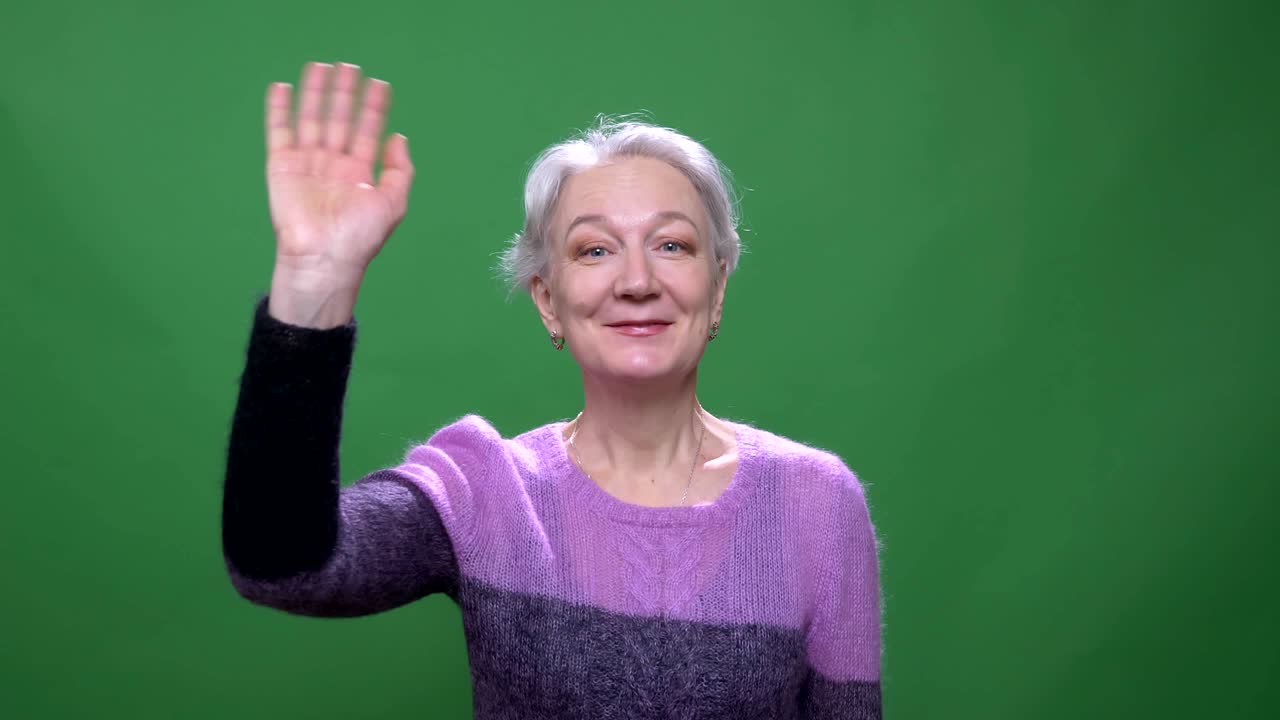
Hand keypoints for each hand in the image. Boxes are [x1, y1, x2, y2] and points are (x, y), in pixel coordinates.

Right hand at [265, 61, 413, 280]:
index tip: (379, 84)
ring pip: (312, 118)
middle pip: (339, 119)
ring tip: (321, 66)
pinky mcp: (282, 166)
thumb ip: (400, 171)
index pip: (368, 131)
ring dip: (316, 92)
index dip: (374, 107)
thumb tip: (400, 138)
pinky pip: (279, 132)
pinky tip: (282, 87)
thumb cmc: (359, 238)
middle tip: (349, 66)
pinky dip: (279, 109)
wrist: (324, 256)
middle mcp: (334, 165)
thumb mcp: (393, 204)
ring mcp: (307, 163)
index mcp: (360, 173)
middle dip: (345, 93)